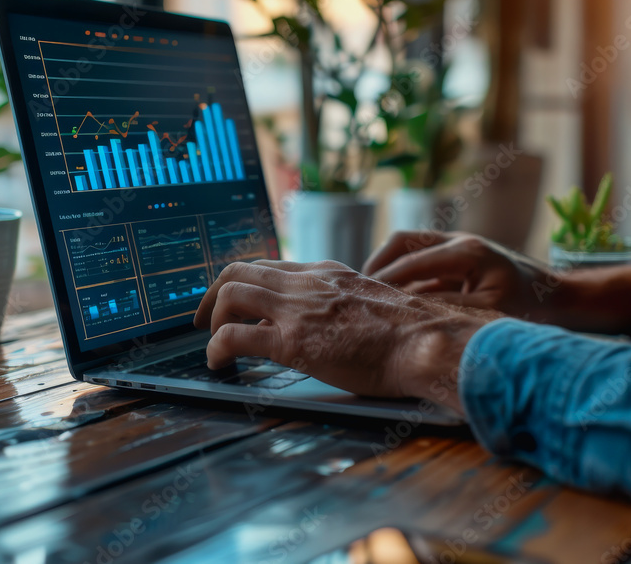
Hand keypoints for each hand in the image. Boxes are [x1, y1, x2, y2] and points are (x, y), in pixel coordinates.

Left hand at [194, 260, 498, 412]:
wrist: (428, 341)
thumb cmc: (414, 333)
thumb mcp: (374, 303)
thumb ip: (346, 304)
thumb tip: (334, 321)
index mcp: (327, 272)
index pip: (271, 264)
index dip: (243, 281)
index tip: (234, 300)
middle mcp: (307, 282)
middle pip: (239, 270)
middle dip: (212, 294)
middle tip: (202, 320)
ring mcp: (298, 309)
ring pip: (231, 294)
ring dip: (212, 320)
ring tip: (211, 344)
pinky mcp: (292, 342)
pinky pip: (234, 337)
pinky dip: (216, 349)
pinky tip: (217, 364)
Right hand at [363, 231, 551, 318]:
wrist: (554, 295)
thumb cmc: (527, 305)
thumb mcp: (489, 312)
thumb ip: (450, 309)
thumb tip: (413, 312)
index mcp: (466, 251)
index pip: (412, 260)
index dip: (385, 278)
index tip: (364, 296)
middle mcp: (458, 240)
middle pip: (403, 240)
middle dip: (378, 263)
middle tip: (360, 289)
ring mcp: (457, 244)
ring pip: (409, 247)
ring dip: (388, 267)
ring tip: (371, 293)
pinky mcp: (457, 256)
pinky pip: (421, 260)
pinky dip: (404, 276)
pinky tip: (394, 298)